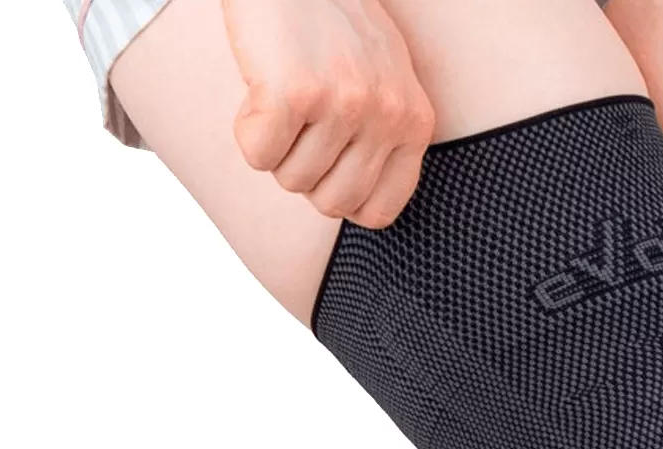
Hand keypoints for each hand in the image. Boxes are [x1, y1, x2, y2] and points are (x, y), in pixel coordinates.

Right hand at [221, 0, 435, 227]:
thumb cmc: (334, 23)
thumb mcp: (385, 82)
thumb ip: (385, 139)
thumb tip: (364, 208)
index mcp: (414, 122)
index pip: (379, 212)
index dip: (343, 199)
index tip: (329, 166)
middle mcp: (386, 114)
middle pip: (332, 204)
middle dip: (306, 175)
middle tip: (301, 126)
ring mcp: (343, 103)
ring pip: (292, 180)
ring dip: (276, 147)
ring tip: (285, 95)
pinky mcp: (295, 91)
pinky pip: (258, 155)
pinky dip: (248, 129)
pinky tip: (262, 87)